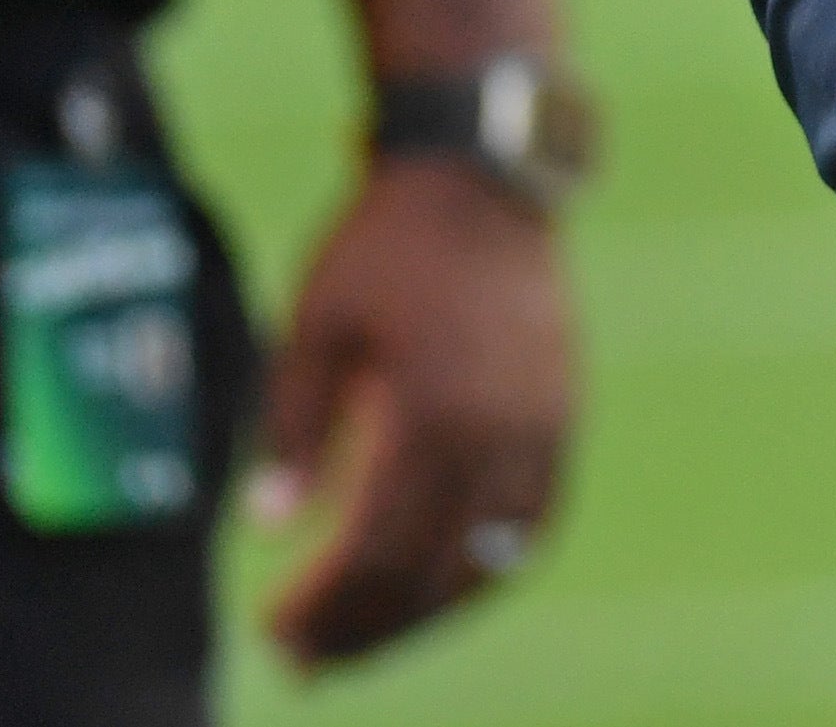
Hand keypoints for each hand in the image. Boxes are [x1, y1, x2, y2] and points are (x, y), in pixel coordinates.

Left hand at [249, 156, 576, 669]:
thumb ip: (294, 429)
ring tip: (371, 637)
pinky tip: (443, 581)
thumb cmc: (385, 245)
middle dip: (368, 628)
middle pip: (435, 572)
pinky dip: (487, 567)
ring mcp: (545, 427)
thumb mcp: (315, 327)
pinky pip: (533, 521)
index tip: (273, 632)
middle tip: (310, 661)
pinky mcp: (564, 415)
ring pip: (493, 559)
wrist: (486, 173)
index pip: (379, 551)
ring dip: (429, 611)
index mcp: (435, 413)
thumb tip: (270, 526)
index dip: (326, 607)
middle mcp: (501, 433)